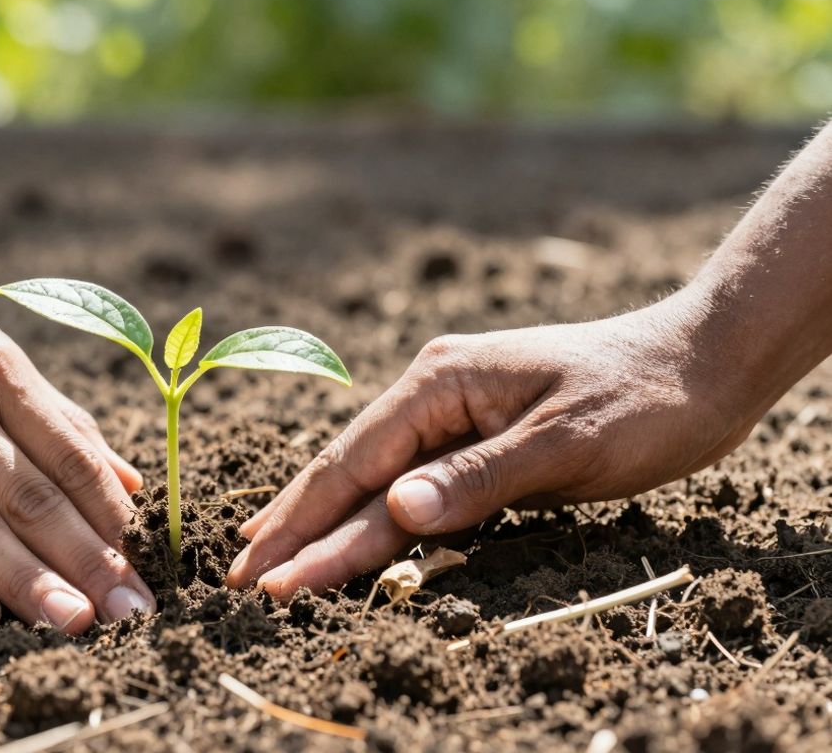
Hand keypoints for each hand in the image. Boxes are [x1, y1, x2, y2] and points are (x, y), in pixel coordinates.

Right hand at [226, 295, 762, 598]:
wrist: (703, 363)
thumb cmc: (642, 398)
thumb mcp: (566, 443)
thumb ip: (478, 479)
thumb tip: (394, 510)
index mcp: (440, 383)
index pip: (351, 464)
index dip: (303, 524)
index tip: (260, 572)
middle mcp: (432, 394)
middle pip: (348, 472)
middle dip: (295, 529)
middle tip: (240, 581)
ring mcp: (451, 414)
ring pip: (373, 482)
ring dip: (323, 527)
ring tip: (269, 560)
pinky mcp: (474, 437)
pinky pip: (409, 487)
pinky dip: (370, 518)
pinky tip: (339, 534)